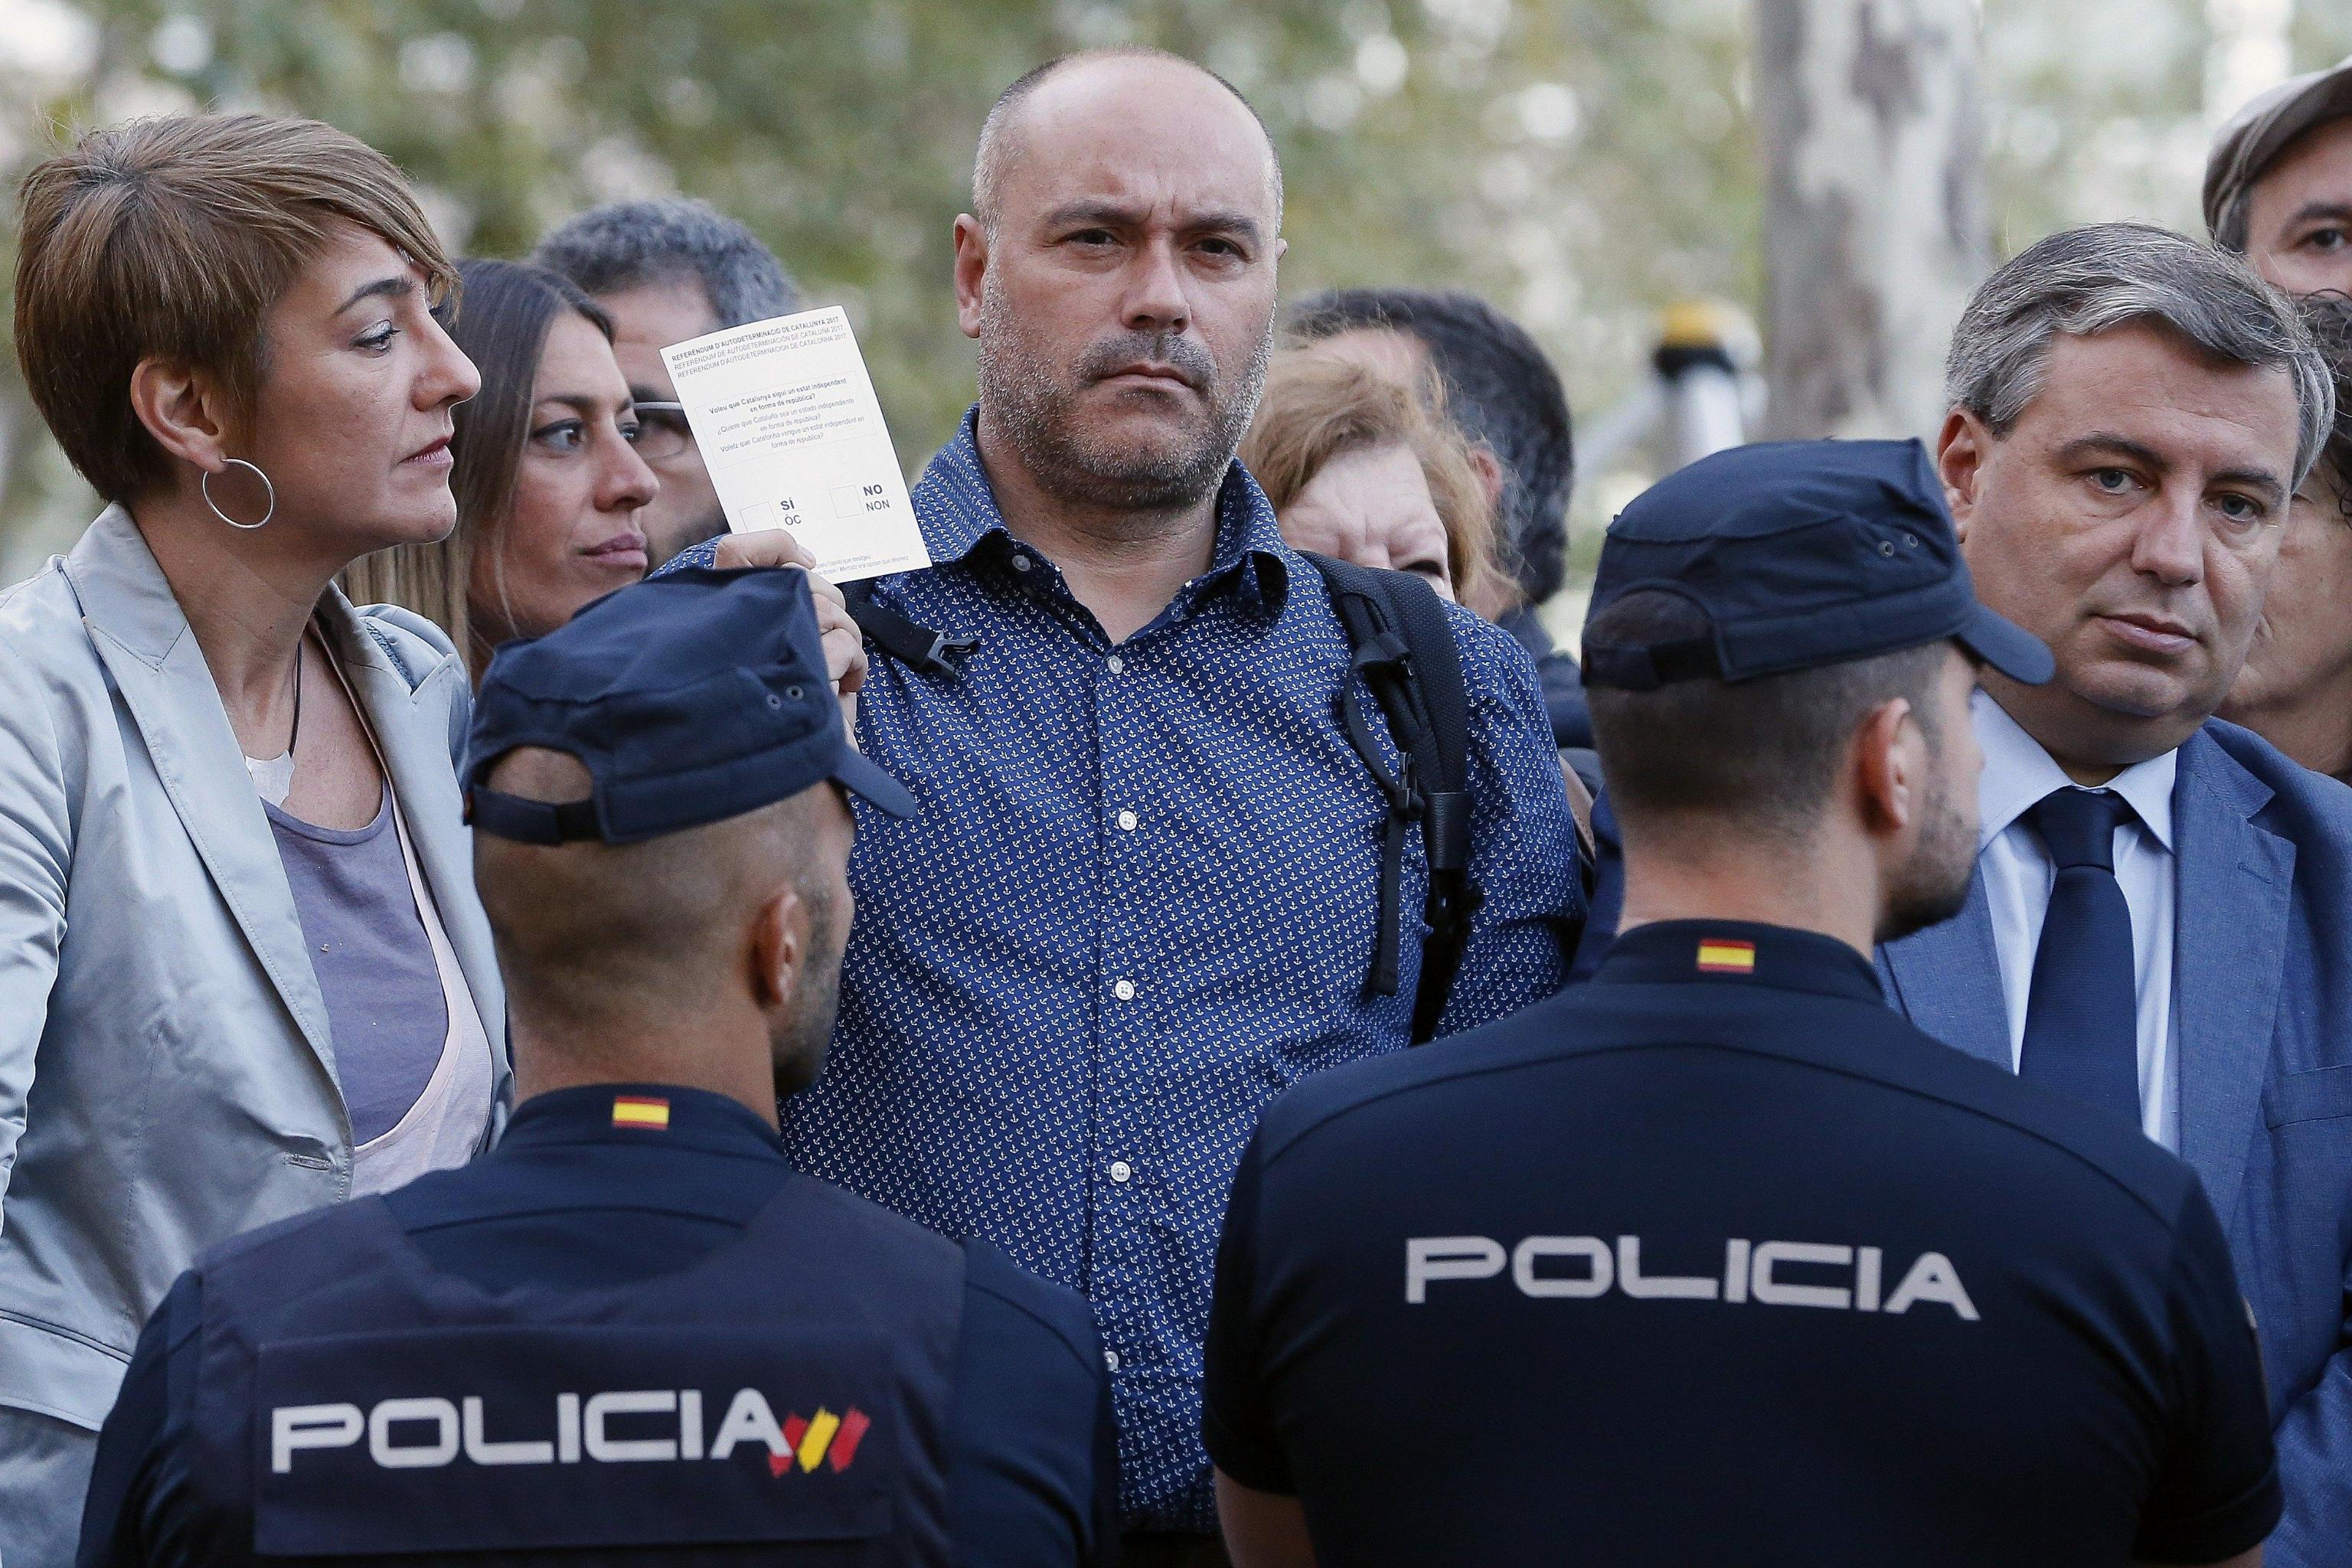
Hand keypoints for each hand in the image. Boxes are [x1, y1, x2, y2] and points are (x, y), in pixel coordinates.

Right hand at [709, 530, 867, 700]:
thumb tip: (803, 561)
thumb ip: (786, 593)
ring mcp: (765, 653)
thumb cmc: (798, 705)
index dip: (774, 545)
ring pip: (827, 610)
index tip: (805, 563)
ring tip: (838, 670)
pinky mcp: (799, 676)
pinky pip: (842, 644)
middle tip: (830, 638)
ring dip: (847, 639)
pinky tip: (845, 686)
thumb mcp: (794, 639)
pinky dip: (856, 664)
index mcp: (727, 622)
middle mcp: (736, 635)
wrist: (804, 772)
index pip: (736, 553)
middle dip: (832, 605)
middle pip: (799, 580)